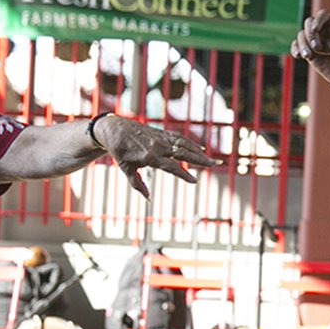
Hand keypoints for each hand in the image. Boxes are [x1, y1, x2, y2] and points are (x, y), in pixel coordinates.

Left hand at [96, 116, 218, 199]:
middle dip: (200, 159)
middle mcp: (158, 146)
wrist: (114, 130)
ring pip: (184, 144)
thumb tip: (149, 198)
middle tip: (215, 165)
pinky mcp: (161, 133)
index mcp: (150, 157)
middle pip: (183, 153)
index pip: (172, 167)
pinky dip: (191, 143)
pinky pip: (179, 138)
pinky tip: (200, 149)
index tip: (194, 181)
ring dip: (199, 152)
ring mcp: (161, 138)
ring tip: (212, 160)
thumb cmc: (120, 152)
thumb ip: (138, 185)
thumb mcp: (126, 170)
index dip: (184, 175)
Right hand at [290, 10, 329, 89]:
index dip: (318, 20)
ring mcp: (315, 40)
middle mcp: (324, 30)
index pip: (324, 15)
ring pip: (302, 35)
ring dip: (302, 44)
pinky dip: (295, 49)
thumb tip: (316, 46)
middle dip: (309, 34)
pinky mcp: (309, 50)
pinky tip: (298, 55)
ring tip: (307, 55)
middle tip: (314, 46)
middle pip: (309, 23)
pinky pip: (297, 46)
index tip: (315, 29)